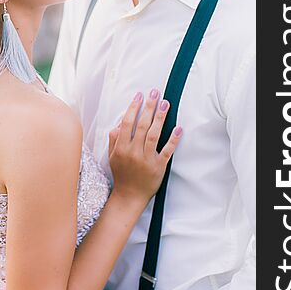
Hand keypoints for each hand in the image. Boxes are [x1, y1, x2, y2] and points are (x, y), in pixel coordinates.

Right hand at [108, 89, 181, 204]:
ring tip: (165, 104)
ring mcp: (146, 159)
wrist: (129, 196)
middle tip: (155, 93)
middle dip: (149, 107)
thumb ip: (114, 139)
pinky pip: (167, 151)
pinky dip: (173, 139)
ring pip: (153, 135)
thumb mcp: (112, 156)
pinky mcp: (159, 167)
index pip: (127, 123)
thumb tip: (120, 123)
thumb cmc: (122, 174)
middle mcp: (133, 152)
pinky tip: (178, 128)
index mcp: (121, 148)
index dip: (133, 108)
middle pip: (142, 125)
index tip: (138, 96)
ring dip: (160, 118)